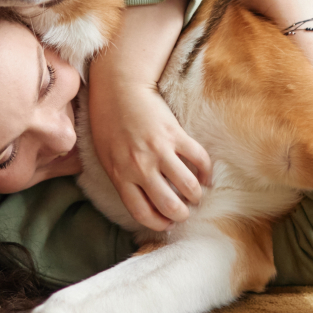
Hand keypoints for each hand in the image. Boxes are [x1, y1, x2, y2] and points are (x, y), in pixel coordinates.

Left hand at [89, 79, 210, 230]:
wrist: (119, 89)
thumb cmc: (108, 123)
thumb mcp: (106, 157)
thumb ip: (123, 178)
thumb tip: (142, 198)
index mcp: (120, 175)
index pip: (142, 213)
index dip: (159, 224)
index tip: (167, 223)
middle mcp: (140, 167)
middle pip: (169, 205)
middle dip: (181, 214)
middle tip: (185, 211)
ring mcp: (159, 150)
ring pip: (188, 186)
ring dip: (196, 195)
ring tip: (196, 195)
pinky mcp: (175, 134)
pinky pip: (198, 159)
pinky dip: (206, 171)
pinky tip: (206, 176)